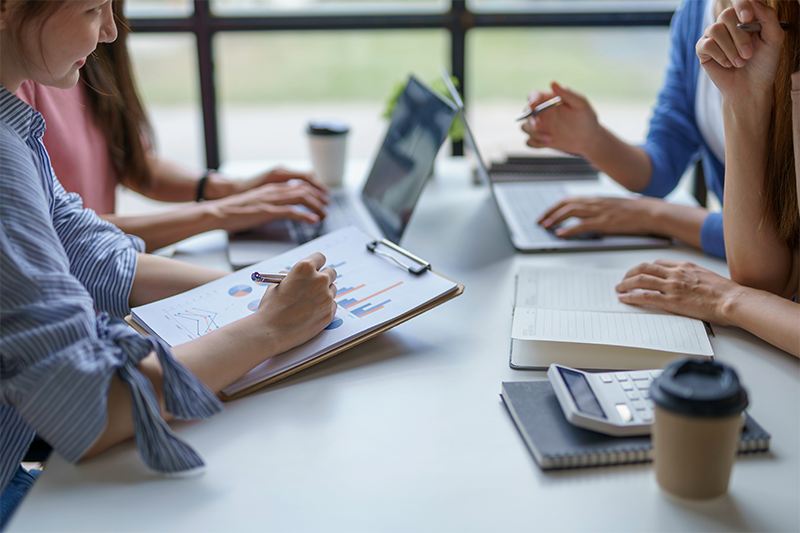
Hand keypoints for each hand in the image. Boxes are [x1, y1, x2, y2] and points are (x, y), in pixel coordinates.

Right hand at [205, 181, 329, 232]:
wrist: (219, 211)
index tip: (322, 200)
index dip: (314, 192)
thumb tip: (284, 209)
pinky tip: (313, 221)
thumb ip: (272, 202)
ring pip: (301, 198)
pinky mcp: (267, 210)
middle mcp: (274, 190)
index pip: (299, 185)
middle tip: (327, 209)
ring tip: (323, 216)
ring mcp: (271, 200)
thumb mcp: (259, 202)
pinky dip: (304, 216)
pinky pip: (291, 211)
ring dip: (316, 207)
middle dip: (319, 199)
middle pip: (304, 189)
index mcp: (273, 188)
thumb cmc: (236, 210)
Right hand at [254, 252, 337, 354]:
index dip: (316, 263)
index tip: (315, 268)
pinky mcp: (330, 312)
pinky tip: (311, 313)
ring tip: (309, 302)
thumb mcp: (276, 285)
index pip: (320, 257)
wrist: (271, 331)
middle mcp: (319, 280)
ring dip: (324, 293)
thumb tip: (296, 276)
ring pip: (332, 289)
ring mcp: (326, 297)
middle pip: (331, 272)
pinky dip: (324, 307)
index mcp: (305, 268)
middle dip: (323, 277)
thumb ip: (290, 277)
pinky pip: (332, 305)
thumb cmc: (271, 308)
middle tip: (315, 285)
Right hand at [521, 82, 599, 155]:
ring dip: (534, 133)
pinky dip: (536, 143)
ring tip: (551, 138)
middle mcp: (541, 112)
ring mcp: (540, 126)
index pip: (534, 96)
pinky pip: (530, 141)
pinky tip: (549, 143)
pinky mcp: (540, 139)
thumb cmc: (586, 117)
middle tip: (538, 126)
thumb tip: (552, 82)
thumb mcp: (580, 104)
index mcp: (549, 100)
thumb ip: (567, 93)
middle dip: (530, 120)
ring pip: (525, 127)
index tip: (533, 106)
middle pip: (526, 113)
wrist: (589, 138)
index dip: (531, 100)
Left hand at [538, 196, 663, 238]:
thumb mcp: (611, 207)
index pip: (569, 199)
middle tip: (539, 221)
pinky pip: (583, 225)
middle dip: (550, 212)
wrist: (650, 212)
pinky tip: (561, 234)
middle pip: (566, 204)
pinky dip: (569, 230)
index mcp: (596, 199)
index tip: (545, 214)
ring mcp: (599, 212)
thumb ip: (597, 209)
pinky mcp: (605, 223)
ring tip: (546, 226)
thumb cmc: (633, 212)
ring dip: (555, 219)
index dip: (554, 207)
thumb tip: (584, 216)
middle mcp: (595, 203)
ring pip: (571, 212)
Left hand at [615, 260, 741, 325]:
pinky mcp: (671, 300)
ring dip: (626, 284)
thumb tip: (684, 282)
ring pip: (641, 280)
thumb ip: (691, 276)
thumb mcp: (706, 276)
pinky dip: (631, 296)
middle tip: (623, 280)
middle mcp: (675, 273)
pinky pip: (645, 296)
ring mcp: (672, 286)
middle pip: (645, 268)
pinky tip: (624, 298)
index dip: (644, 268)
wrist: (732, 300)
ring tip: (619, 288)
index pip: (658, 263)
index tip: (638, 273)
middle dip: (630, 273)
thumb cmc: (725, 292)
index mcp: (684, 266)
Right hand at [696, 1, 783, 103]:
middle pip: (726, 15)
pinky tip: (727, 64)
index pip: (740, 3)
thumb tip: (752, 1)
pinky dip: (719, 55)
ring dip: (729, 49)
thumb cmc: (763, 65)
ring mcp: (714, 36)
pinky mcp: (703, 50)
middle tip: (748, 54)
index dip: (741, 6)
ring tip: (739, 62)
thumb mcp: (774, 39)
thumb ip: (768, 17)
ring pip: (715, 29)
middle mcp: (728, 24)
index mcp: (746, 18)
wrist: (750, 88)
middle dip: (739, 36)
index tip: (747, 19)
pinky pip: (706, 44)